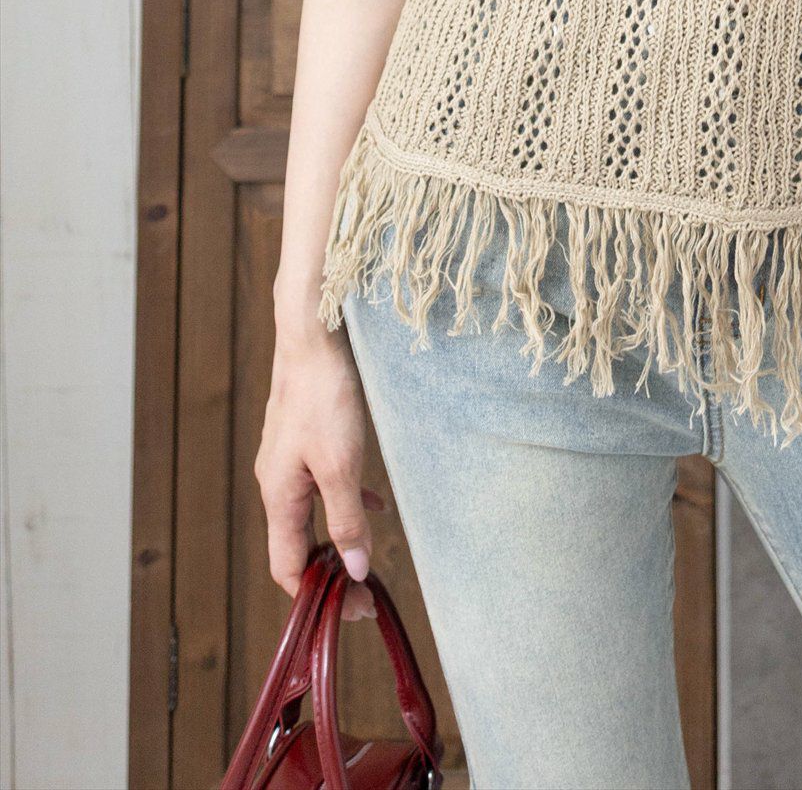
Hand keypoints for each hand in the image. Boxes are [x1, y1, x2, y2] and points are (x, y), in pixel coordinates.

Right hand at [254, 326, 387, 620]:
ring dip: (338, 542)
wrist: (312, 339)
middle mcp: (276, 485)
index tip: (352, 613)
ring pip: (311, 517)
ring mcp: (288, 463)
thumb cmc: (323, 398)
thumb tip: (355, 571)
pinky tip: (374, 503)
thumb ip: (347, 520)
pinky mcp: (304, 443)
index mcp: (279, 497)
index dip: (316, 597)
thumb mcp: (341, 465)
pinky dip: (345, 503)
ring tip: (369, 560)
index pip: (288, 567)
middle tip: (366, 595)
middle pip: (298, 547)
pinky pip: (322, 487)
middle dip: (329, 574)